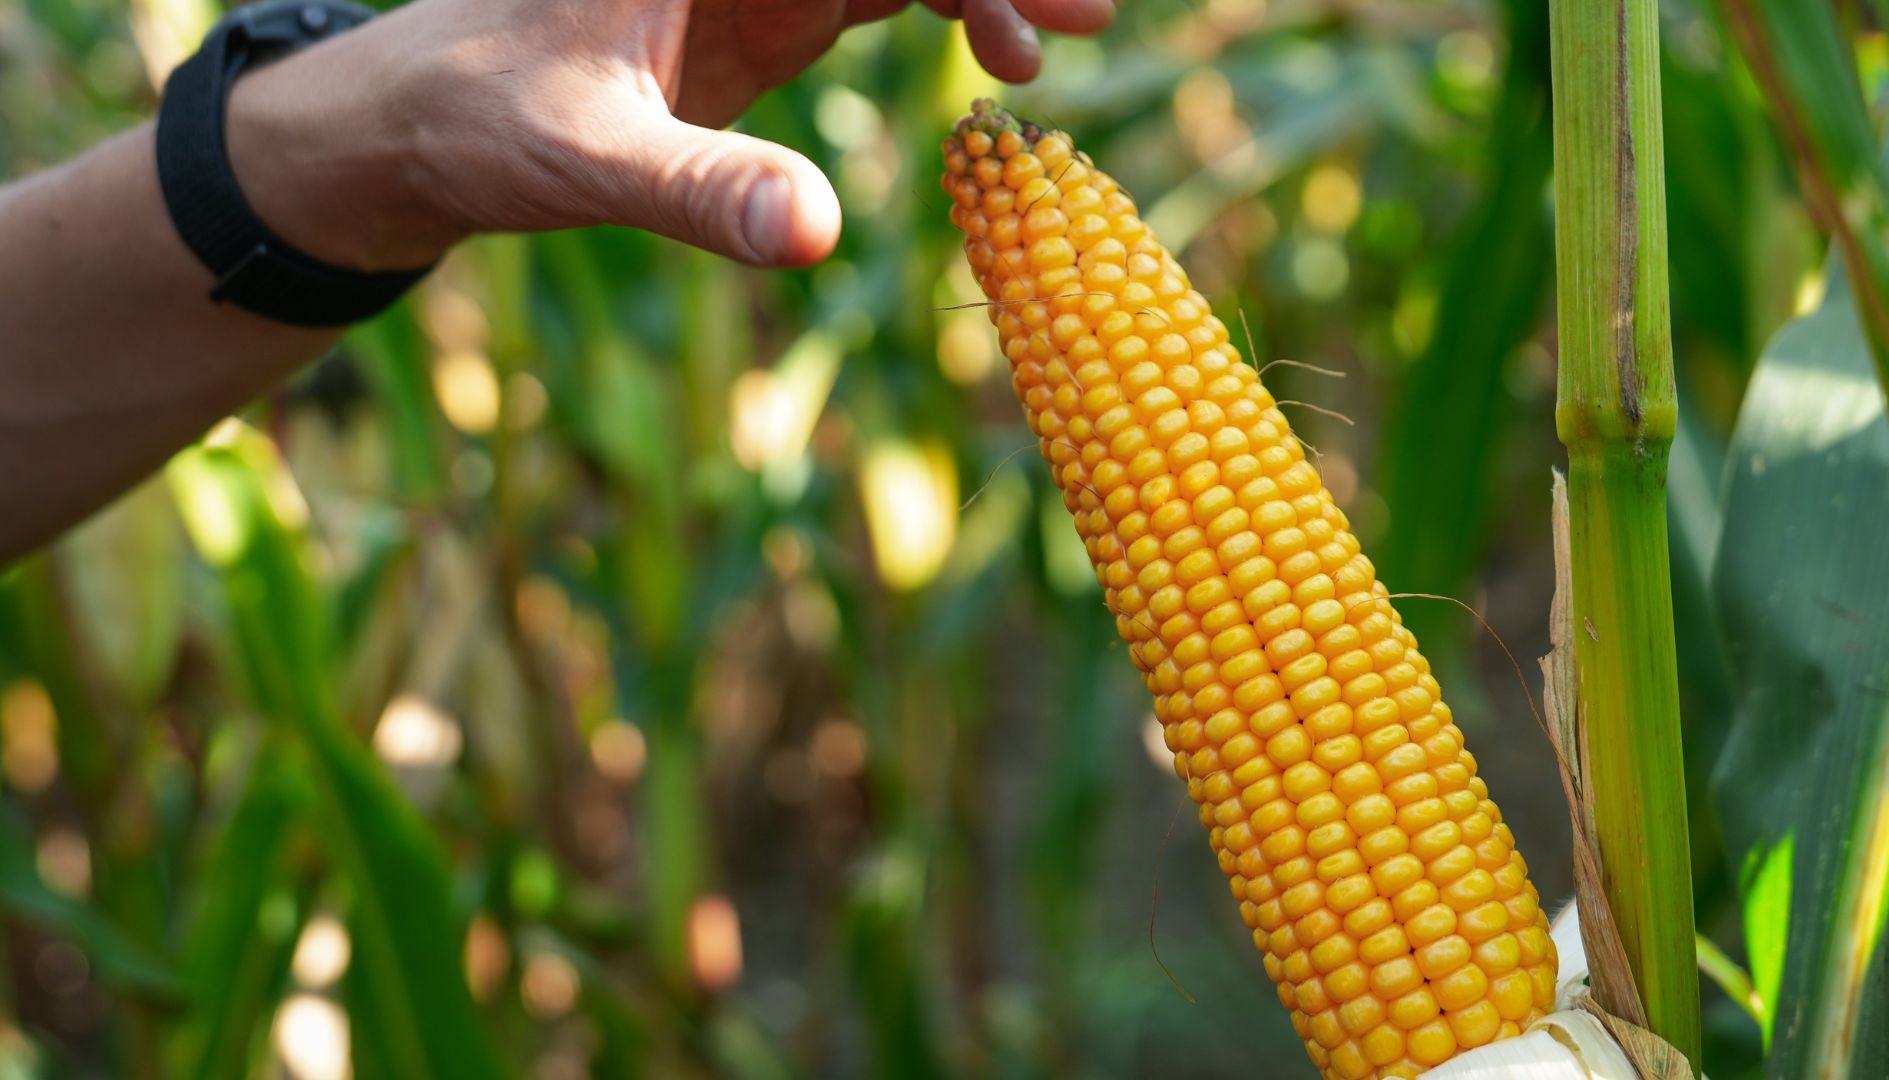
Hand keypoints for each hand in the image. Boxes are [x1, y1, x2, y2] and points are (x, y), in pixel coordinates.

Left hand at [224, 0, 1111, 271]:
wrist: (426, 128)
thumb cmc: (484, 121)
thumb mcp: (589, 157)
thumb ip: (699, 189)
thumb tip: (814, 236)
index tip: (1042, 0)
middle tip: (1085, 13)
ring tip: (1059, 41)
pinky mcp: (776, 4)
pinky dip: (957, 8)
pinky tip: (1005, 61)